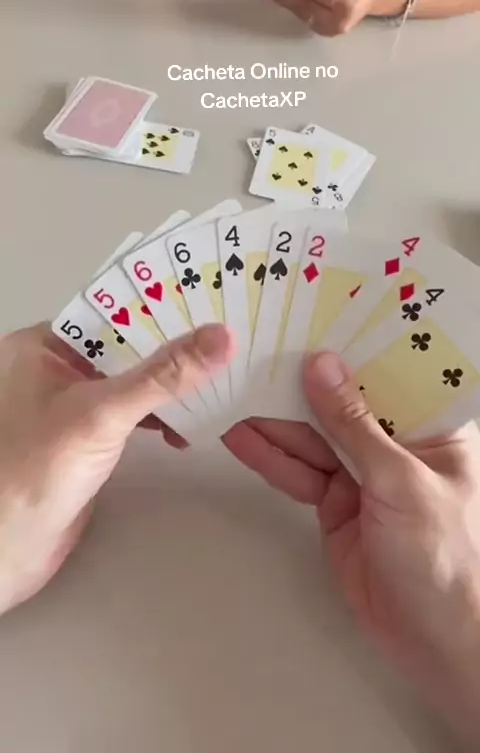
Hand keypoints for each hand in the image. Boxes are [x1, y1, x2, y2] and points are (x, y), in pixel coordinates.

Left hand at [0, 322, 232, 614]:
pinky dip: (159, 418)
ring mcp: (72, 404)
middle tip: (231, 340)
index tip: (213, 299)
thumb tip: (223, 336)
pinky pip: (132, 413)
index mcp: (43, 345)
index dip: (161, 305)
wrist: (6, 552)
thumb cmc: (39, 469)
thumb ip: (164, 375)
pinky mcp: (87, 438)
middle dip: (174, 348)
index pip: (113, 312)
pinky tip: (187, 430)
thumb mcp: (104, 412)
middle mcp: (56, 367)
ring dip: (171, 388)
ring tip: (222, 383)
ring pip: (133, 381)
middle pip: (126, 347)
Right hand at [223, 352, 479, 741]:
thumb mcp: (400, 481)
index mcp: (430, 426)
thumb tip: (321, 366)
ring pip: (313, 438)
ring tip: (231, 392)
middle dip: (300, 383)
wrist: (438, 644)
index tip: (310, 315)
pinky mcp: (336, 506)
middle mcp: (396, 444)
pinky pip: (300, 473)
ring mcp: (363, 476)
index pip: (387, 372)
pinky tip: (241, 438)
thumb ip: (355, 425)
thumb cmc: (445, 557)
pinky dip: (271, 459)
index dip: (350, 345)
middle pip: (341, 403)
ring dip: (274, 420)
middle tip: (252, 354)